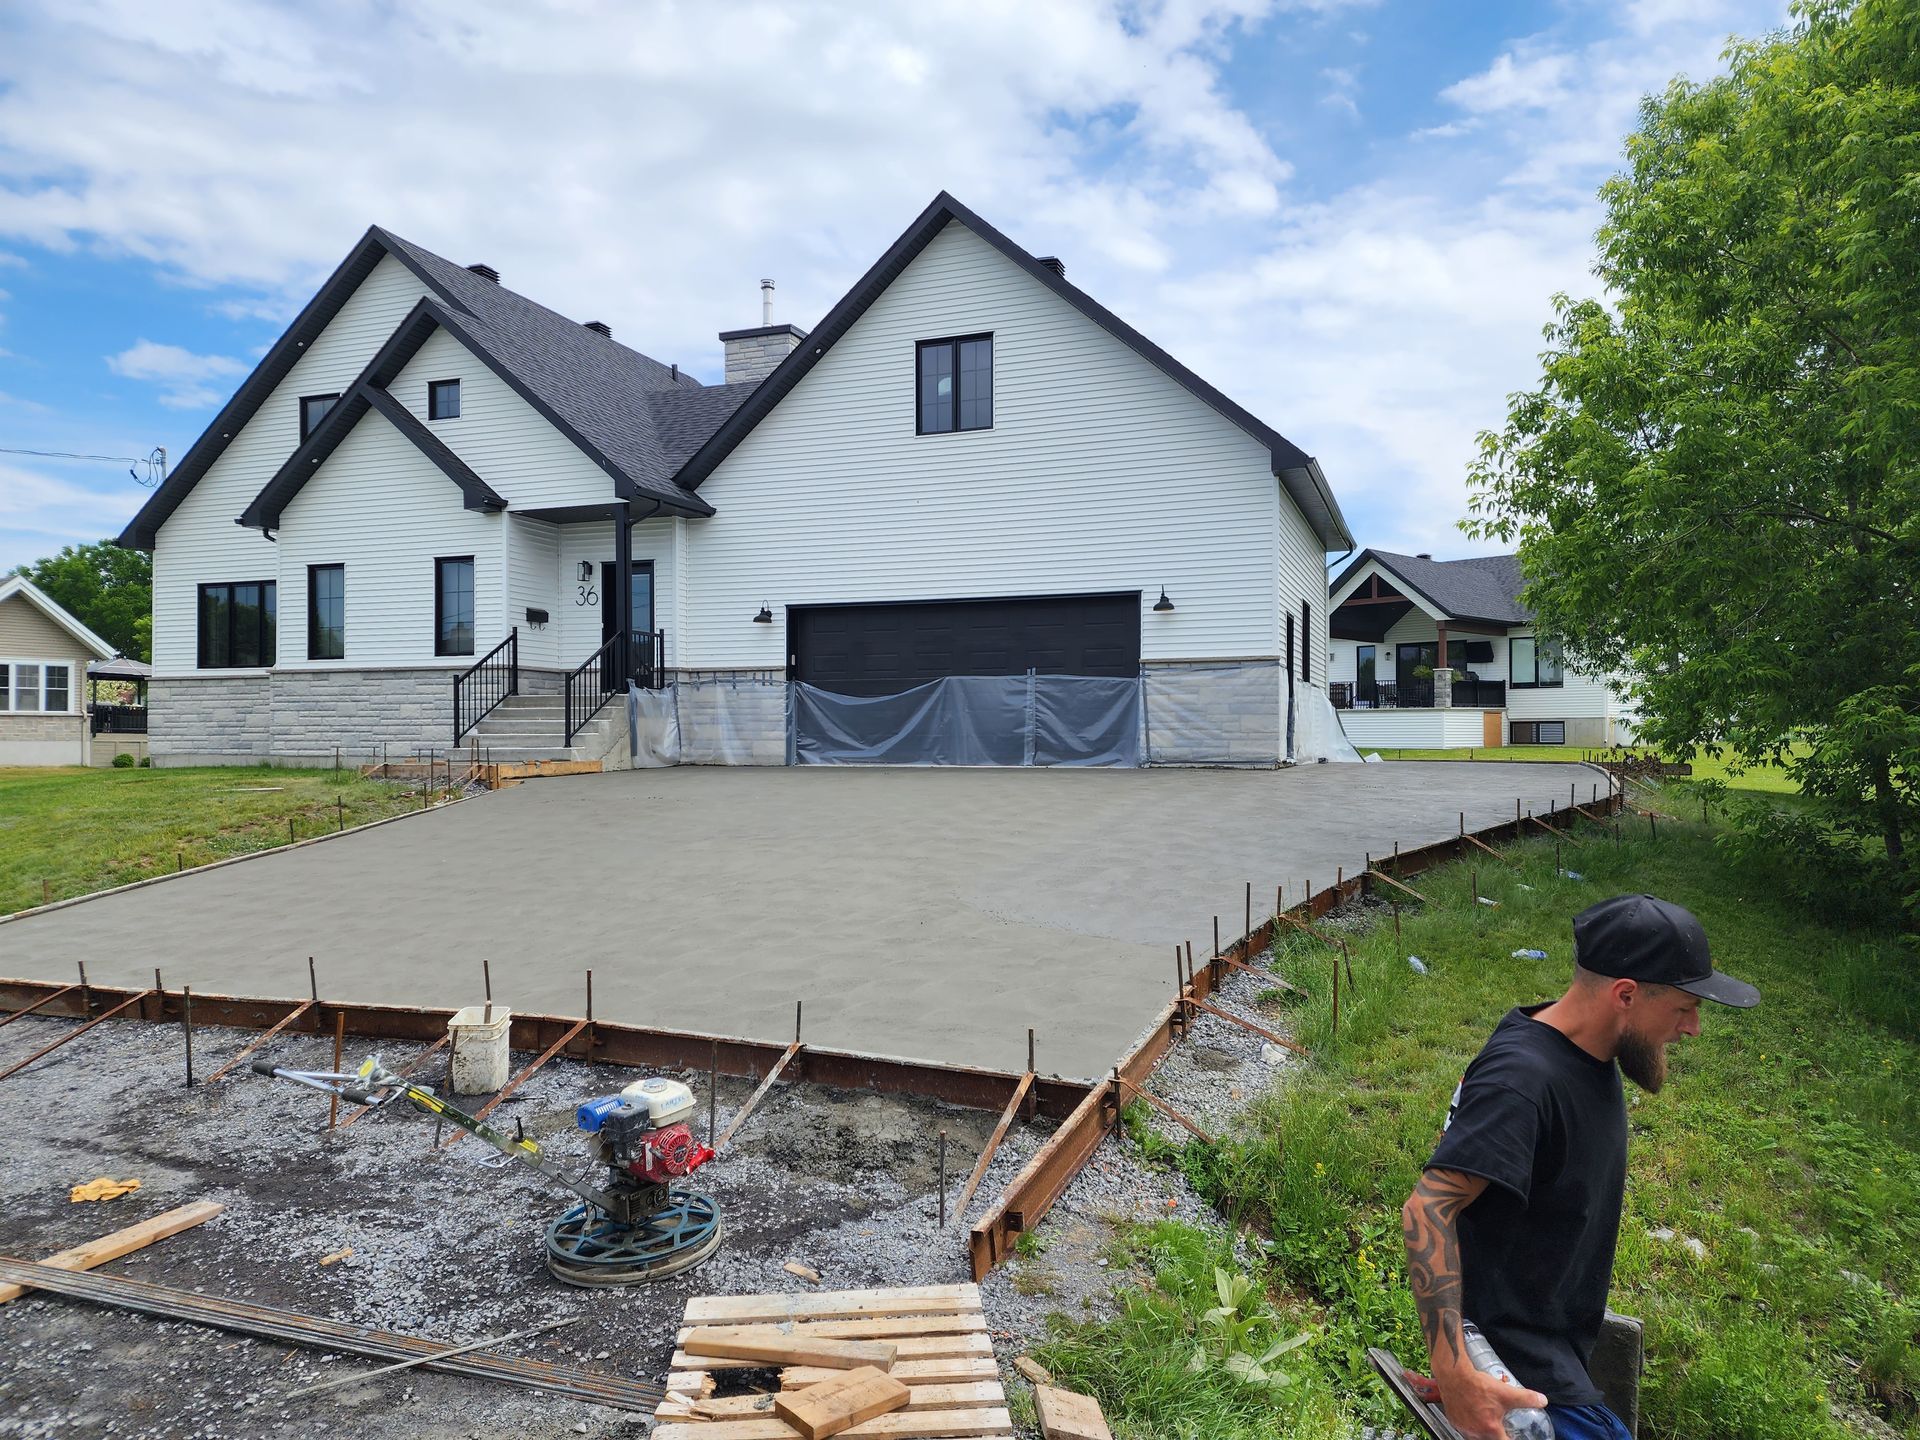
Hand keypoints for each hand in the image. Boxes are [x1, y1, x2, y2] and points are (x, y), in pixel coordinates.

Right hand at [1433, 1364, 1548, 1439]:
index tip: (1512, 1436)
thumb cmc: (1478, 1385)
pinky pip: (1465, 1430)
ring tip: (1487, 1422)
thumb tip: (1542, 1400)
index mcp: (1491, 1429)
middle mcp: (1476, 1433)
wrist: (1454, 1376)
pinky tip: (1474, 1416)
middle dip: (1497, 1435)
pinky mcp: (1454, 1421)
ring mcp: (1464, 1428)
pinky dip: (1471, 1426)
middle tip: (1500, 1428)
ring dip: (1484, 1432)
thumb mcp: (1506, 1392)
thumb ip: (1526, 1398)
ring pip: (1476, 1437)